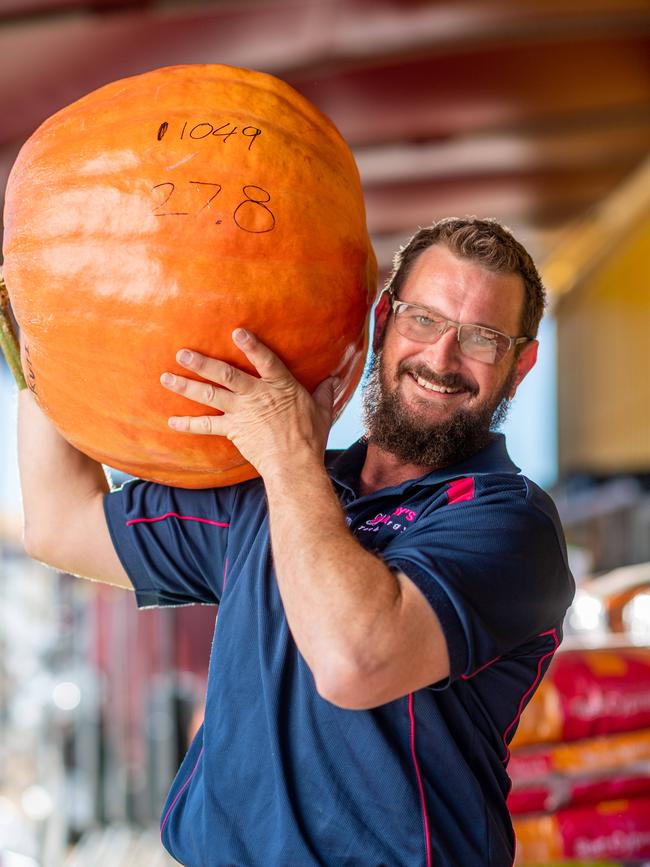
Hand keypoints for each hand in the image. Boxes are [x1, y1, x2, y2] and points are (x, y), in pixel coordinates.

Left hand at [160, 328, 336, 476]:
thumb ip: (324, 393)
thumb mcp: (323, 411)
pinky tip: (172, 421)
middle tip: (182, 353)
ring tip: (167, 377)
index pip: (266, 359)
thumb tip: (333, 380)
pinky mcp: (233, 430)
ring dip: (186, 386)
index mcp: (281, 386)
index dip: (252, 345)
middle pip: (225, 374)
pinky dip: (188, 424)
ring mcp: (242, 412)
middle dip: (202, 363)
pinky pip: (207, 425)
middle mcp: (256, 395)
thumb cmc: (311, 438)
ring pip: (210, 394)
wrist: (294, 464)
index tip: (236, 332)